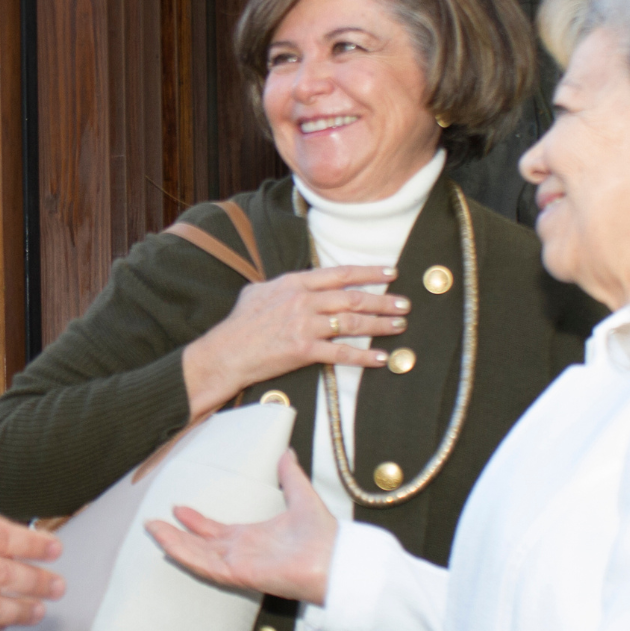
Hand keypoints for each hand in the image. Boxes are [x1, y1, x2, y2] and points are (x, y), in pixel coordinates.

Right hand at [145, 449, 337, 604]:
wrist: (338, 560)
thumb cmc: (325, 537)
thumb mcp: (302, 496)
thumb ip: (291, 476)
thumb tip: (287, 453)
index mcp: (255, 539)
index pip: (217, 532)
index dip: (196, 522)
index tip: (178, 509)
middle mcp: (244, 553)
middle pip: (201, 545)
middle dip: (176, 535)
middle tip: (153, 523)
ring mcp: (240, 565)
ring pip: (198, 555)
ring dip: (175, 543)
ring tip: (154, 530)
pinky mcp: (241, 574)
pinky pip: (207, 566)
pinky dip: (187, 555)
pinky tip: (170, 545)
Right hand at [181, 265, 407, 419]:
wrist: (225, 353)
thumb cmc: (239, 324)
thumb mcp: (257, 292)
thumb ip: (281, 286)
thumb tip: (295, 283)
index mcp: (294, 284)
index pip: (340, 274)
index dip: (369, 272)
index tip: (390, 272)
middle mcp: (303, 301)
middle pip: (353, 298)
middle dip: (383, 300)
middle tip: (404, 303)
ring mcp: (304, 326)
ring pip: (352, 323)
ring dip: (380, 325)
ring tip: (399, 326)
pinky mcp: (303, 351)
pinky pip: (341, 354)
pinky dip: (364, 356)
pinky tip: (381, 358)